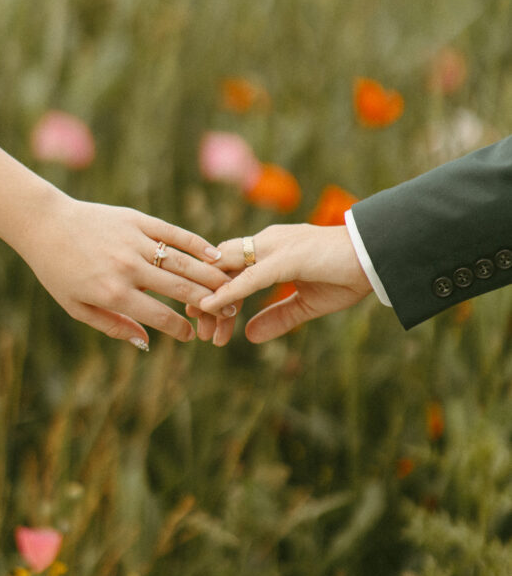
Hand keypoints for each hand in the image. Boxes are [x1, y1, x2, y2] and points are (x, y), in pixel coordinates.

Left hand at [17, 189, 234, 348]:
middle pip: (180, 288)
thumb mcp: (76, 307)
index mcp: (113, 293)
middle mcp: (128, 267)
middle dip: (209, 303)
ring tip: (230, 287)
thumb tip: (146, 342)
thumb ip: (113, 326)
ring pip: (183, 261)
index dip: (180, 329)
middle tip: (228, 311)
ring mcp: (134, 240)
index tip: (192, 335)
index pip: (159, 315)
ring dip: (211, 276)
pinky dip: (197, 244)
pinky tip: (214, 255)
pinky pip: (174, 233)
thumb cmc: (58, 270)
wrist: (45, 224)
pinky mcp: (137, 219)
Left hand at [198, 224, 371, 341]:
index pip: (231, 268)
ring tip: (201, 325)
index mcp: (271, 248)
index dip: (215, 295)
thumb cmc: (346, 274)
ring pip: (229, 269)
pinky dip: (228, 291)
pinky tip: (211, 306)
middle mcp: (267, 241)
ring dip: (212, 297)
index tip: (206, 325)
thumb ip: (278, 317)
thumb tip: (249, 335)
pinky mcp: (286, 257)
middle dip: (204, 295)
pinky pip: (250, 276)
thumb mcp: (306, 304)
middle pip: (221, 266)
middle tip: (196, 329)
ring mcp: (275, 246)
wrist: (378, 257)